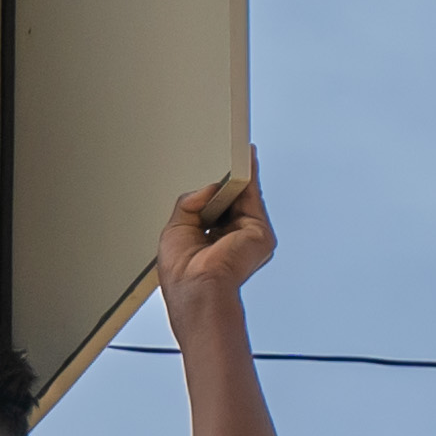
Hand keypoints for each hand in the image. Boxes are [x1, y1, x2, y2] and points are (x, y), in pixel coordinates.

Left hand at [158, 155, 275, 309]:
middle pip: (233, 200)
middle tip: (228, 148)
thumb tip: (210, 186)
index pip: (217, 210)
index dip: (216, 190)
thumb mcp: (175, 228)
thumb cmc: (183, 274)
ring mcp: (249, 237)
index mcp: (213, 244)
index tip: (216, 170)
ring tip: (236, 146)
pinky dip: (249, 175)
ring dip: (240, 172)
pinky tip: (244, 158)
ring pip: (245, 196)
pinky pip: (253, 196)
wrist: (197, 290)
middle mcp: (233, 241)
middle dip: (229, 177)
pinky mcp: (260, 234)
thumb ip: (191, 203)